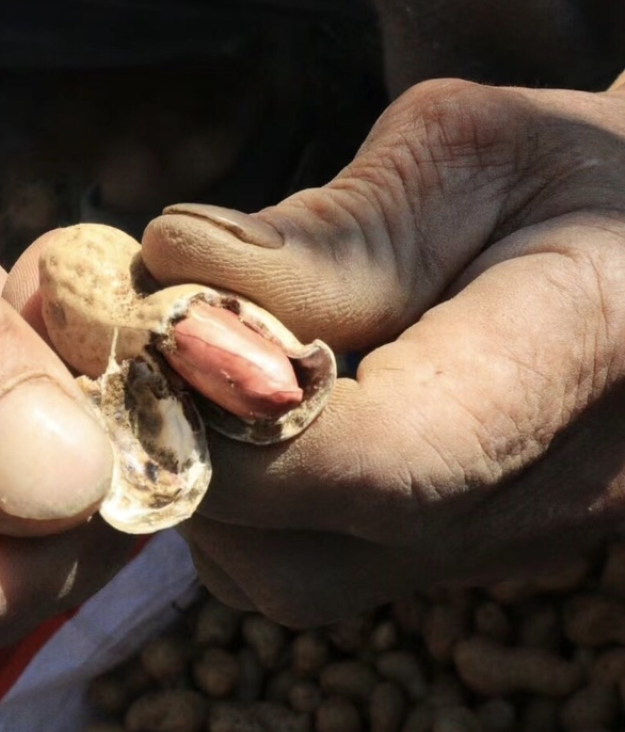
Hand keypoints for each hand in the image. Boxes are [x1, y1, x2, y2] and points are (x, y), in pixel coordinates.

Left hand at [142, 76, 624, 625]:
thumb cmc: (567, 169)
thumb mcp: (468, 149)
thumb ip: (335, 226)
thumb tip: (175, 268)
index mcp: (572, 360)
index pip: (383, 458)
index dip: (237, 412)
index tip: (162, 325)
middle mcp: (547, 496)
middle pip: (306, 562)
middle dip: (193, 455)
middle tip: (159, 345)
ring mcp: (506, 544)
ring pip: (292, 583)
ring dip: (210, 481)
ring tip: (207, 366)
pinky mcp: (468, 551)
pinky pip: (321, 564)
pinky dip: (251, 498)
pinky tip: (257, 407)